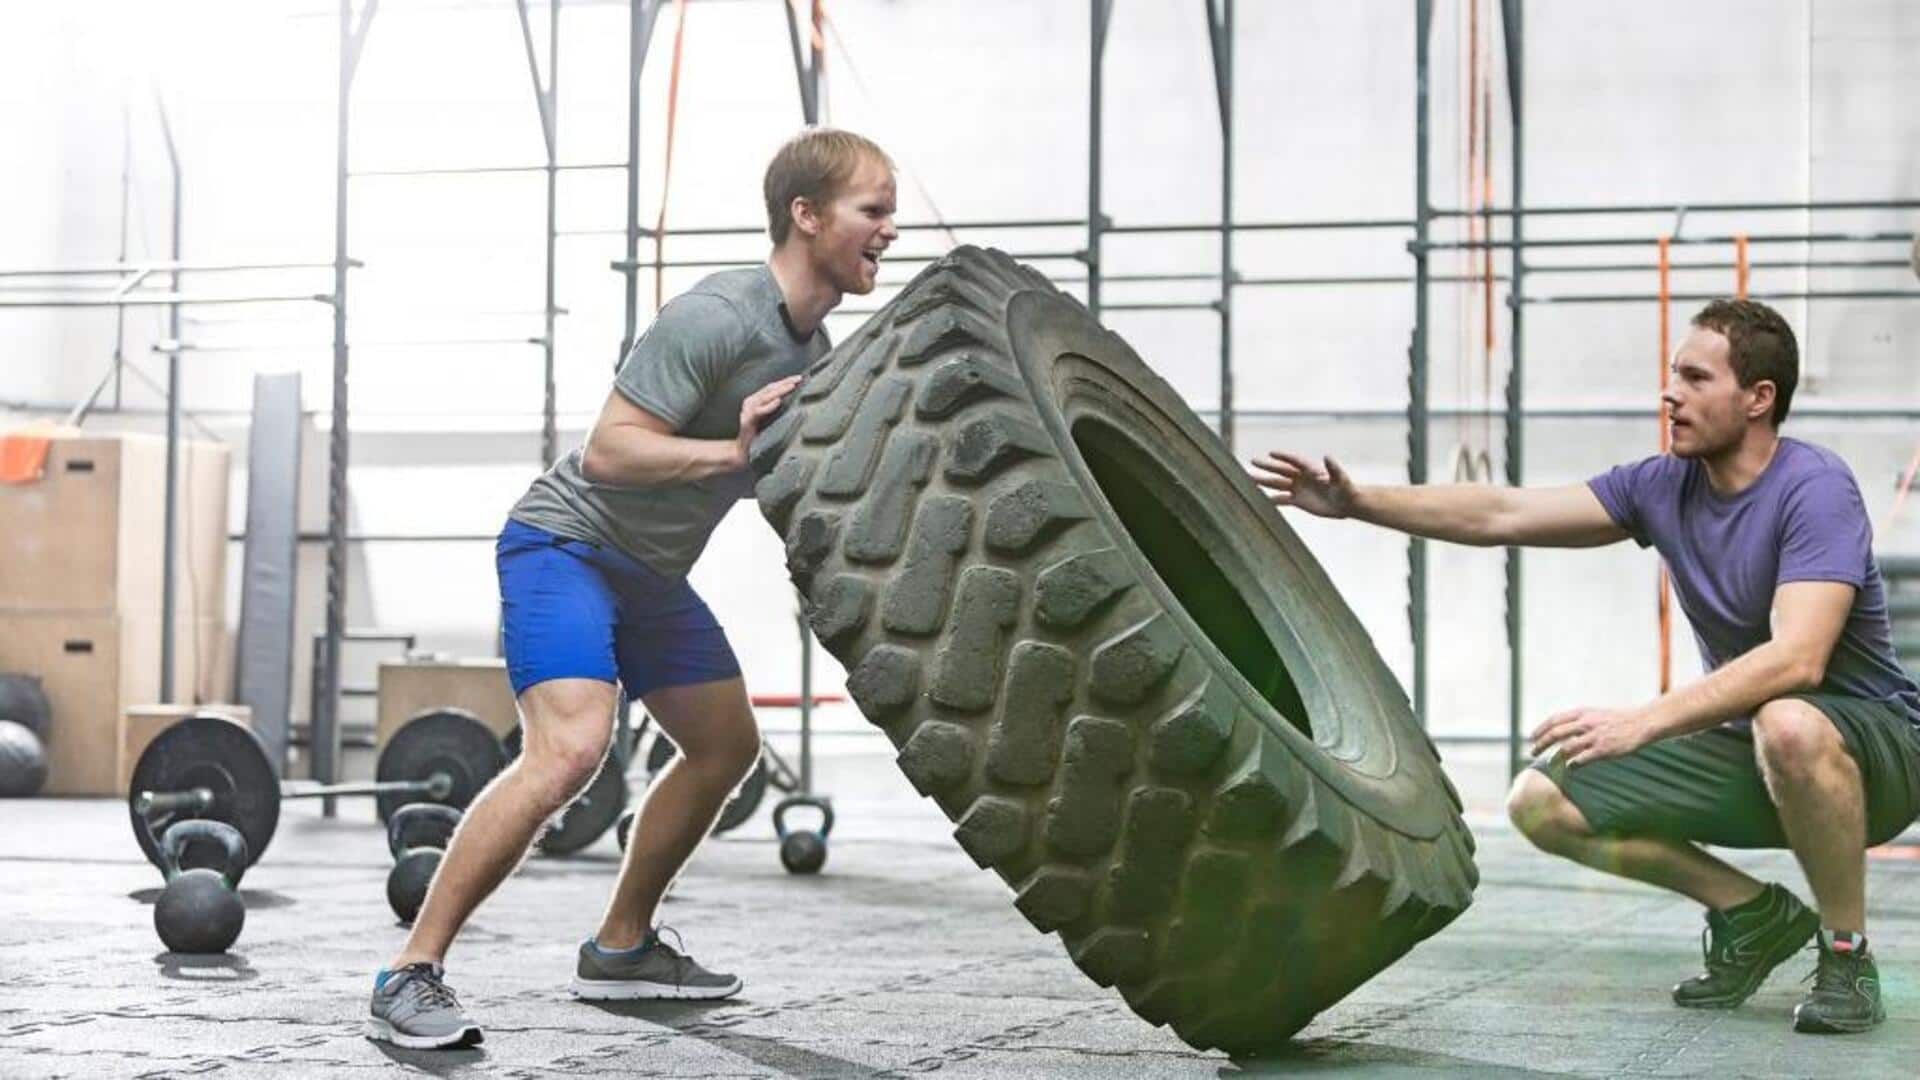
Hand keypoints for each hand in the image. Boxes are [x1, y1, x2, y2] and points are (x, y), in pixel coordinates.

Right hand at [735, 374, 803, 465]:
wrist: (743, 452)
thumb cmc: (759, 436)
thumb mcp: (769, 419)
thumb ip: (777, 410)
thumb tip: (796, 402)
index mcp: (755, 400)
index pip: (772, 387)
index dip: (785, 381)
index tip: (799, 378)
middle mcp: (750, 403)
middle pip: (769, 388)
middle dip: (785, 382)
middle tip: (799, 379)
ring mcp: (747, 411)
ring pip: (765, 397)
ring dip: (780, 390)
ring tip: (792, 386)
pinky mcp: (747, 422)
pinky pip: (759, 411)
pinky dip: (769, 406)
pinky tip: (778, 401)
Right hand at [1249, 452, 1356, 518]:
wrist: (1347, 504)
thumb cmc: (1347, 490)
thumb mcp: (1341, 479)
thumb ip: (1334, 469)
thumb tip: (1327, 456)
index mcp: (1311, 469)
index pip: (1294, 460)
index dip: (1283, 456)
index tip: (1271, 453)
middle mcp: (1302, 477)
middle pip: (1281, 470)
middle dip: (1267, 466)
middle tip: (1252, 461)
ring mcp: (1298, 489)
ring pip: (1278, 484)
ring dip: (1264, 481)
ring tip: (1250, 478)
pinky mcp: (1298, 501)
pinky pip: (1282, 500)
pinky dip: (1272, 500)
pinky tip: (1260, 500)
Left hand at [1528, 706, 1653, 766]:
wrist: (1642, 722)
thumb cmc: (1619, 719)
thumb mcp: (1596, 714)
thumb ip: (1579, 720)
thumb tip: (1562, 729)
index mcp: (1582, 713)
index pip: (1554, 720)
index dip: (1540, 729)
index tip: (1532, 738)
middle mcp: (1585, 723)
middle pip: (1555, 733)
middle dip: (1541, 744)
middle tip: (1532, 753)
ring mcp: (1594, 736)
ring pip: (1566, 747)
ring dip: (1554, 757)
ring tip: (1549, 764)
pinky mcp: (1603, 749)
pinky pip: (1582, 759)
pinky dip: (1572, 764)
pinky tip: (1569, 768)